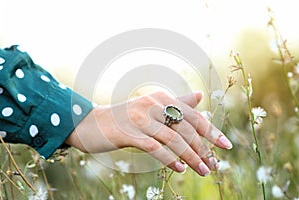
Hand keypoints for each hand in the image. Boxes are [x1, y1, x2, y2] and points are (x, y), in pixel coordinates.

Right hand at [65, 91, 231, 175]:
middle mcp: (152, 104)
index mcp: (161, 97)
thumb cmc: (125, 118)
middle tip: (213, 164)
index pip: (192, 115)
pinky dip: (170, 159)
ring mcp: (140, 119)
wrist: (90, 123)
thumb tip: (200, 95)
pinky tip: (179, 169)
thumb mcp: (151, 107)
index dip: (211, 131)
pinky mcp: (130, 133)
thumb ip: (176, 102)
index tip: (226, 146)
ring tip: (202, 170)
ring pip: (173, 139)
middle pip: (186, 128)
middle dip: (203, 148)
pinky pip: (156, 148)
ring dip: (191, 157)